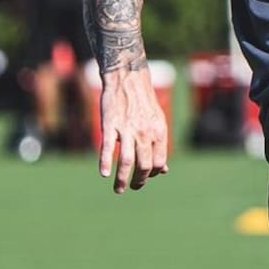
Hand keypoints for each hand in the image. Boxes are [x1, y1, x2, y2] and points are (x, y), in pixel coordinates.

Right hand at [98, 66, 168, 193]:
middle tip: (133, 187)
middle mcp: (145, 132)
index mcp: (159, 131)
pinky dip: (106, 162)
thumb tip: (163, 170)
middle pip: (144, 164)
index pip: (159, 162)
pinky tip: (104, 174)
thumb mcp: (158, 122)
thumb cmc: (144, 103)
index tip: (145, 176)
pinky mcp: (110, 125)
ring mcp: (127, 129)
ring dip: (122, 179)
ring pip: (127, 161)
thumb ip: (159, 146)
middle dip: (139, 181)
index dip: (152, 173)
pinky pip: (108, 147)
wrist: (128, 79)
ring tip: (119, 190)